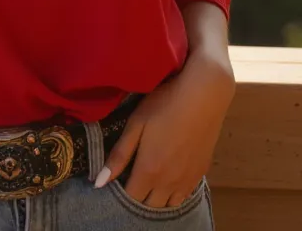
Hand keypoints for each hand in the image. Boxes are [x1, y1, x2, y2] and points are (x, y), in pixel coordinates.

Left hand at [96, 52, 234, 207]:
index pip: (131, 197)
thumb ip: (119, 155)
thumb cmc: (164, 105)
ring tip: (150, 178)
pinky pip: (184, 195)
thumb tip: (99, 182)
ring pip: (168, 204)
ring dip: (157, 198)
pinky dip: (174, 193)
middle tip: (133, 176)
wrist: (203, 96)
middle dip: (138, 196)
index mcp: (149, 170)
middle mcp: (169, 182)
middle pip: (149, 205)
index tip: (119, 177)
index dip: (121, 190)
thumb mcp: (136, 124)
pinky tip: (170, 175)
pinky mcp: (201, 173)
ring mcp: (187, 180)